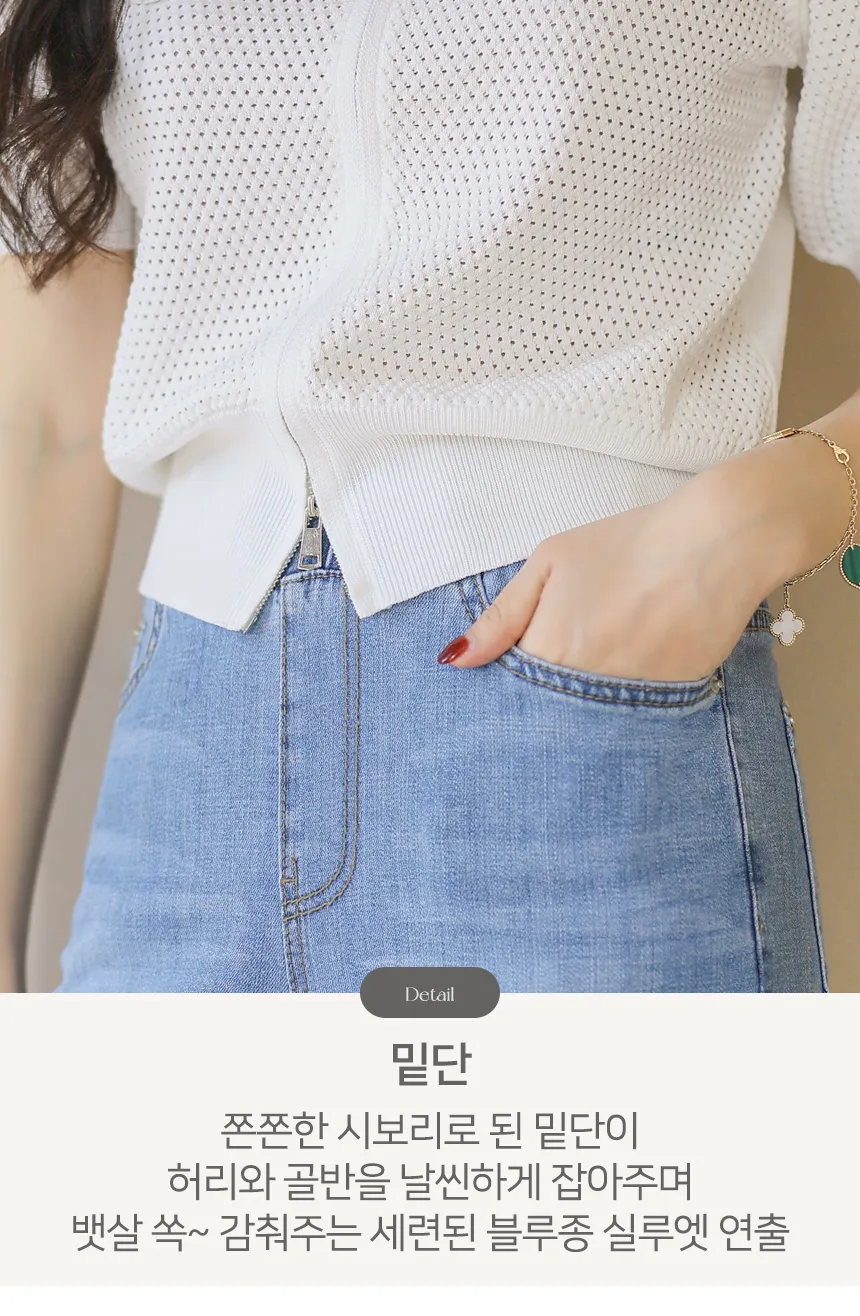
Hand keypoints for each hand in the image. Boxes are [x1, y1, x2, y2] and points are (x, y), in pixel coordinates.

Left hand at [437, 421, 857, 679]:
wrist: (719, 540)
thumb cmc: (628, 543)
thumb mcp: (551, 561)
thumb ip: (501, 616)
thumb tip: (455, 659)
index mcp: (550, 648)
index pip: (510, 692)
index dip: (513, 683)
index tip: (522, 672)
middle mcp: (587, 683)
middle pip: (548, 716)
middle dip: (544, 705)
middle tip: (563, 674)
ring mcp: (632, 698)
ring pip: (590, 722)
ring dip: (585, 708)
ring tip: (605, 662)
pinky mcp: (672, 701)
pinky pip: (635, 719)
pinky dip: (627, 707)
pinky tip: (637, 669)